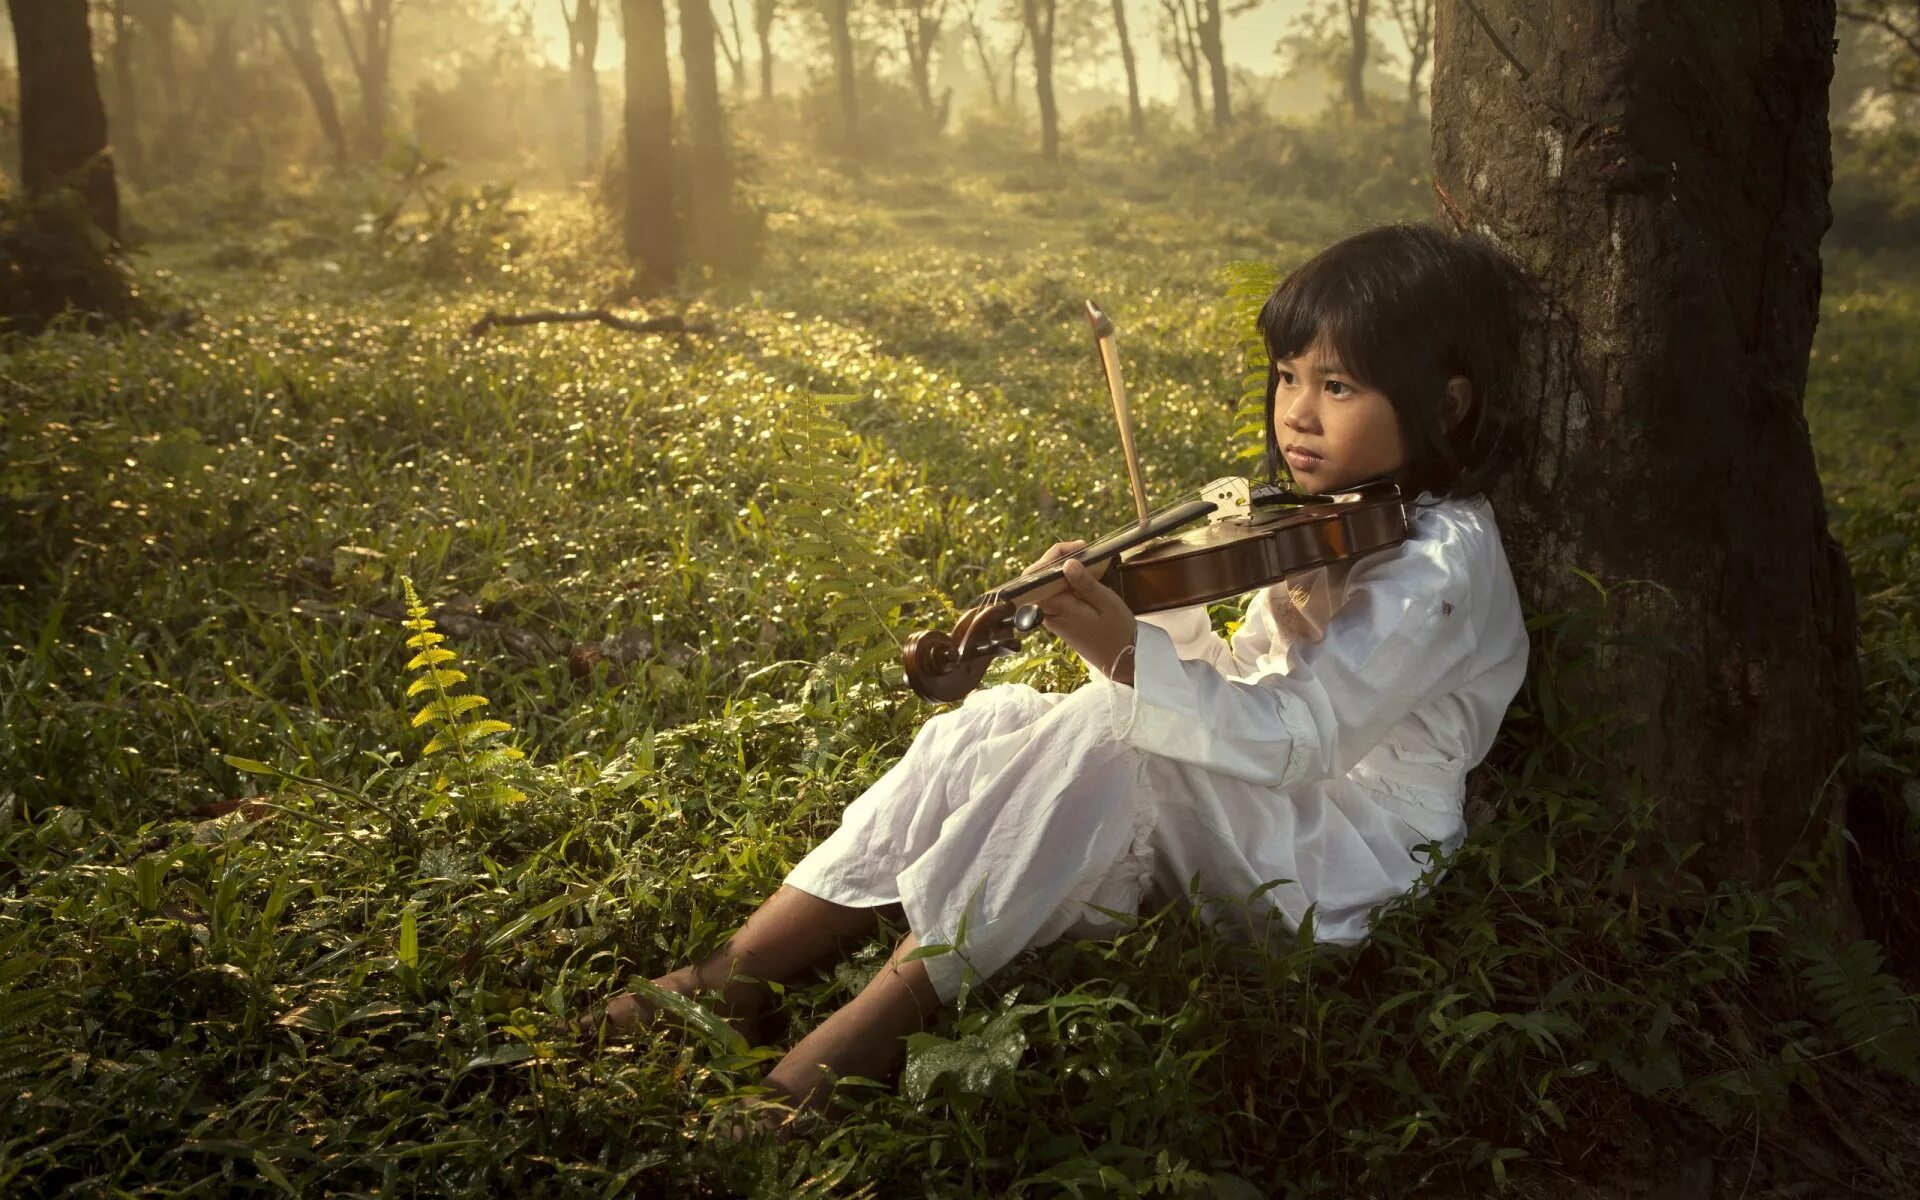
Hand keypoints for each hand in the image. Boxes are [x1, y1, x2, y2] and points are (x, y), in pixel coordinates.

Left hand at [1025, 542, 1136, 683]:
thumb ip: (1085, 583)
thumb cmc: (1117, 631)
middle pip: (1038, 577)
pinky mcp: (1057, 618)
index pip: (1040, 575)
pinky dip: (1065, 580)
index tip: (1079, 548)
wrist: (1121, 660)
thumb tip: (1067, 563)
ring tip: (1085, 558)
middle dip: (1056, 558)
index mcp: (1057, 608)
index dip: (1054, 555)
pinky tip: (1083, 574)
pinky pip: (1054, 593)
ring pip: (1045, 584)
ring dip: (1061, 568)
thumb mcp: (1106, 603)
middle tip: (1083, 550)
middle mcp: (1048, 613)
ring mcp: (1051, 616)